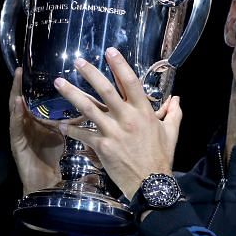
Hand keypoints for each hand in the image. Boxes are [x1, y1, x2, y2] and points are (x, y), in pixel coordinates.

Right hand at [9, 68, 63, 195]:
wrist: (49, 183)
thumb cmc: (55, 159)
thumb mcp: (66, 135)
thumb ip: (75, 121)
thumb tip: (94, 107)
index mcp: (37, 122)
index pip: (33, 100)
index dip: (33, 85)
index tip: (34, 69)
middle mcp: (26, 125)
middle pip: (22, 101)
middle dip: (20, 85)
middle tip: (20, 69)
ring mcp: (20, 134)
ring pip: (16, 110)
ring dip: (15, 94)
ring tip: (17, 78)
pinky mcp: (17, 144)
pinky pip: (15, 126)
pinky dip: (16, 113)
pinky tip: (18, 102)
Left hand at [54, 47, 182, 198]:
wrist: (151, 183)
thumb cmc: (161, 157)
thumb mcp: (171, 133)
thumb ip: (173, 114)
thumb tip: (177, 99)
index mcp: (144, 112)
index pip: (131, 82)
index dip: (119, 65)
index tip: (110, 51)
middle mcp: (127, 118)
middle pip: (106, 90)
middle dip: (90, 73)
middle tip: (77, 61)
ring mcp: (113, 132)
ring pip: (88, 108)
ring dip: (72, 94)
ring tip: (58, 83)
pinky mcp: (102, 147)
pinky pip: (82, 135)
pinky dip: (70, 129)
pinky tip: (59, 123)